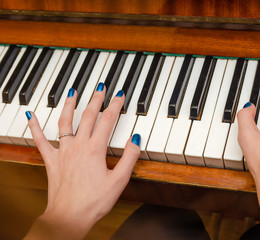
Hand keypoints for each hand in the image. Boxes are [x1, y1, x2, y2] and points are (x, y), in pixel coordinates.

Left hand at [24, 84, 139, 239]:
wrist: (69, 217)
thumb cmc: (94, 202)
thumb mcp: (119, 180)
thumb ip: (129, 157)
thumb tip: (135, 139)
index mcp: (95, 150)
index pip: (107, 120)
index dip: (115, 105)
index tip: (119, 95)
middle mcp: (78, 146)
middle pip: (88, 116)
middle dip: (96, 100)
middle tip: (101, 87)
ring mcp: (63, 152)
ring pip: (65, 122)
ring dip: (69, 105)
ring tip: (72, 92)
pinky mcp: (52, 161)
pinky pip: (40, 141)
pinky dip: (34, 127)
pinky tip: (31, 116)